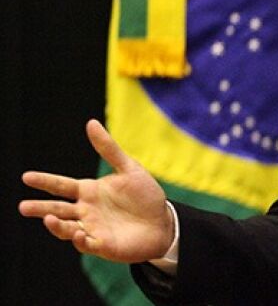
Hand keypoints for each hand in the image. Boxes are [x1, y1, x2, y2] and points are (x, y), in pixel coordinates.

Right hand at [19, 119, 174, 263]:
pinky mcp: (102, 245)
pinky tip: (79, 234)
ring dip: (56, 225)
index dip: (45, 181)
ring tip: (47, 219)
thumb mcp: (129, 168)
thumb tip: (91, 123)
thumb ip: (108, 148)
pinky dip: (80, 240)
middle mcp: (86, 211)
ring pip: (66, 229)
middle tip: (23, 207)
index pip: (61, 186)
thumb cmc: (145, 195)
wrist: (163, 222)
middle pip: (57, 209)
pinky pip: (86, 244)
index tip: (26, 177)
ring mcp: (92, 229)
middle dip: (40, 209)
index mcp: (89, 191)